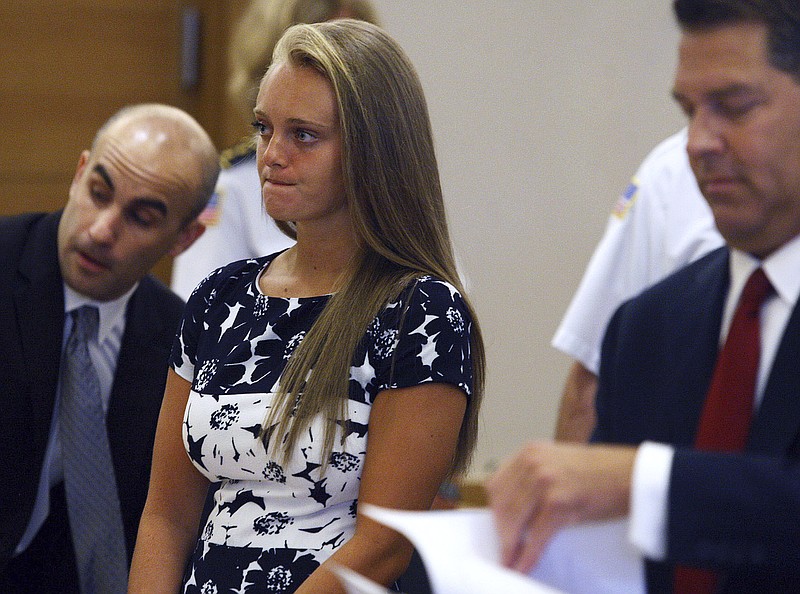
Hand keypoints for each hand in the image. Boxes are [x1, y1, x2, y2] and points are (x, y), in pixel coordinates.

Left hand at [485, 441, 636, 572]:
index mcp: (530, 452)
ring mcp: (545, 481)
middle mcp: (533, 463)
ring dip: (510, 546)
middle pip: (502, 504)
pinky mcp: (559, 502)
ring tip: (511, 561)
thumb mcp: (558, 462)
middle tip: (504, 550)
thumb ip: (534, 476)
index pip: (497, 484)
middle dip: (502, 531)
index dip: (496, 509)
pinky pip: (536, 535)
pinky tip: (524, 565)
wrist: (634, 474)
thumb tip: (516, 508)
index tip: (499, 526)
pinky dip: (527, 554)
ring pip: (515, 521)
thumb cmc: (602, 471)